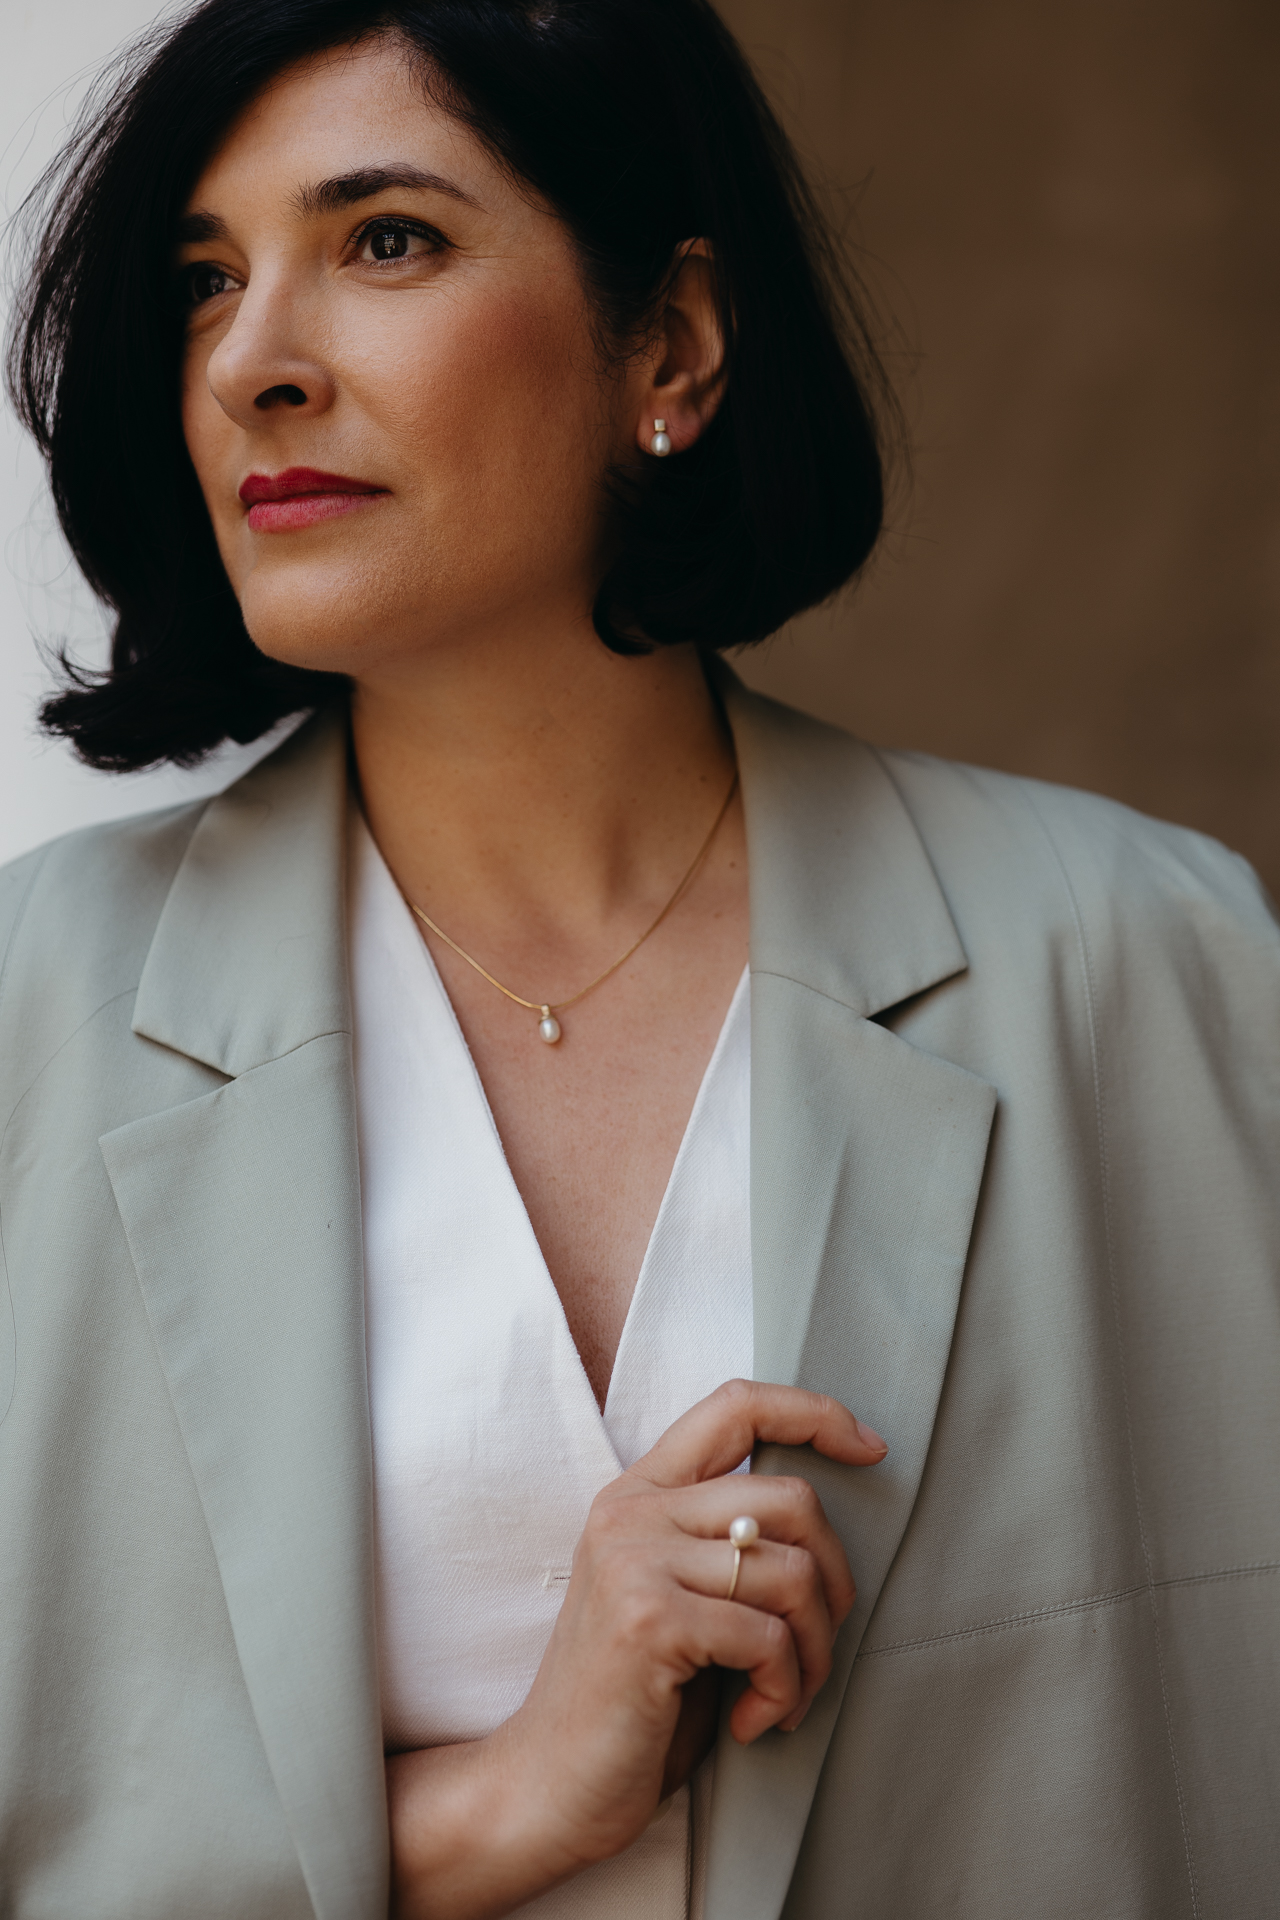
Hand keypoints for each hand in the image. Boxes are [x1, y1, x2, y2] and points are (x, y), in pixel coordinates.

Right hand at [388, 1379, 885, 1919]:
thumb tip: (822, 1529)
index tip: (870, 1448)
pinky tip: (753, 1721)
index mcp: (639, 1494)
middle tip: (812, 1651)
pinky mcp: (650, 1619)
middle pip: (791, 1499)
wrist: (547, 1785)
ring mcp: (635, 1560)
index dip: (814, 1413)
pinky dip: (784, 1689)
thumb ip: (723, 1543)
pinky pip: (770, 1638)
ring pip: (793, 1572)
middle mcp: (632, 1511)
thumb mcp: (675, 1596)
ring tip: (783, 1696)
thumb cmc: (629, 1702)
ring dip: (814, 1652)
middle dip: (834, 1582)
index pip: (735, 1405)